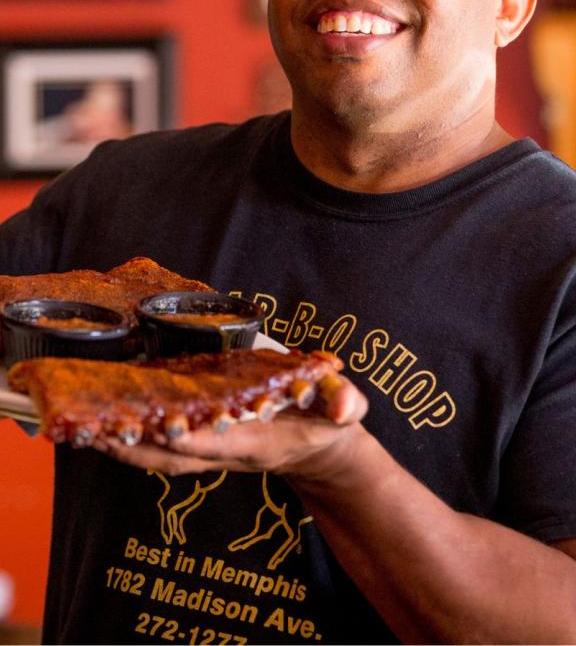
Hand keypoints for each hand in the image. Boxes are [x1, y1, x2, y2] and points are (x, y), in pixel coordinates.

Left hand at [92, 375, 367, 479]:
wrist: (321, 449)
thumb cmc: (327, 423)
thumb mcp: (343, 409)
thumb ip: (345, 404)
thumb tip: (348, 405)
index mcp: (257, 439)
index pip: (219, 442)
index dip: (191, 437)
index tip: (163, 426)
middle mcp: (227, 449)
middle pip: (174, 457)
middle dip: (136, 447)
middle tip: (96, 429)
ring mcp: (213, 450)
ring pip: (161, 456)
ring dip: (125, 446)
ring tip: (85, 428)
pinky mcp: (205, 444)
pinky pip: (161, 448)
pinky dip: (133, 440)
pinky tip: (108, 424)